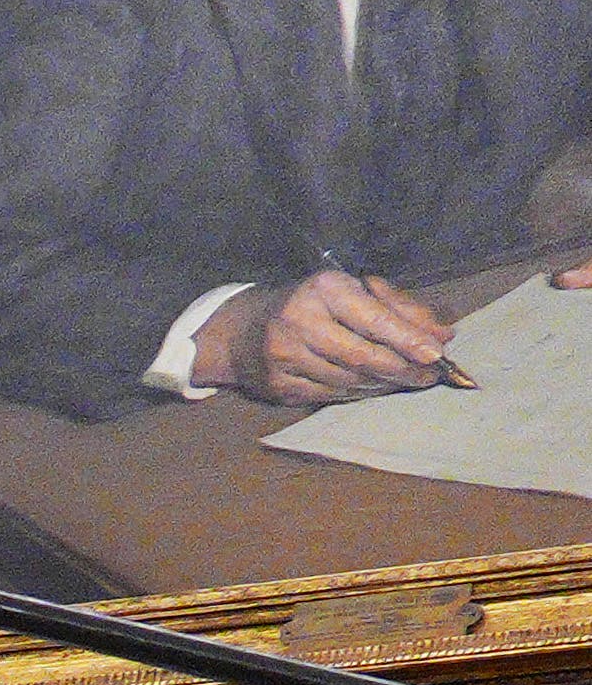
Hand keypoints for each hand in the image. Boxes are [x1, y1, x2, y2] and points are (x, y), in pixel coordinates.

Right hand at [229, 266, 464, 400]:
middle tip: (429, 376)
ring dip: (383, 383)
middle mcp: (299, 322)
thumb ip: (400, 309)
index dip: (408, 340)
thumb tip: (442, 335)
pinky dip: (358, 393)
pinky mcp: (277, 385)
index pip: (374, 320)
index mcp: (323, 289)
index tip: (436, 354)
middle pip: (363, 356)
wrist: (242, 331)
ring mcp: (284, 356)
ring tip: (404, 380)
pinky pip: (330, 395)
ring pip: (349, 380)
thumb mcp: (353, 292)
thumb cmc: (312, 305)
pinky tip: (372, 387)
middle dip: (402, 369)